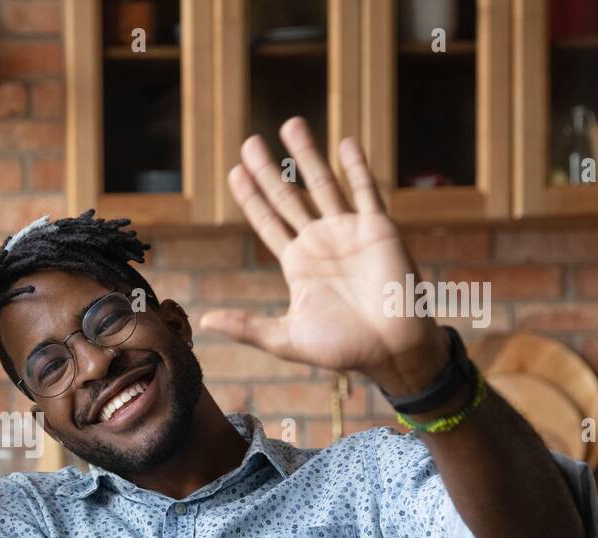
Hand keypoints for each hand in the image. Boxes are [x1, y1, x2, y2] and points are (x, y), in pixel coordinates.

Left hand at [199, 115, 449, 395]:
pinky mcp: (378, 229)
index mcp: (298, 264)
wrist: (392, 352)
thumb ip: (247, 326)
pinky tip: (344, 142)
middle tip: (249, 142)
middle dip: (268, 170)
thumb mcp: (285, 339)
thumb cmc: (343, 349)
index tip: (234, 172)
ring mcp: (349, 232)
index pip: (268, 222)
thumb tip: (205, 322)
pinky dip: (356, 166)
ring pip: (323, 185)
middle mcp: (320, 242)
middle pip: (288, 197)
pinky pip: (365, 192)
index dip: (251, 197)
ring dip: (307, 155)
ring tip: (290, 125)